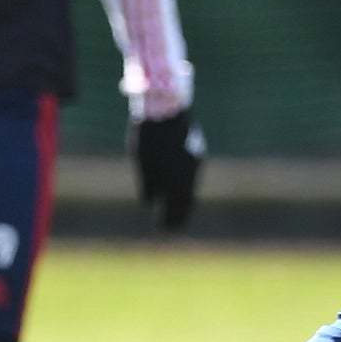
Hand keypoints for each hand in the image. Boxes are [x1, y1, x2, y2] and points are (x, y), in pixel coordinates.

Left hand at [128, 108, 204, 230]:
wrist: (167, 111)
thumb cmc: (150, 139)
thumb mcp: (144, 166)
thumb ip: (148, 187)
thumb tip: (150, 202)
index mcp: (177, 184)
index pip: (174, 212)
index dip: (167, 223)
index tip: (163, 230)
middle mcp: (190, 178)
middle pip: (185, 204)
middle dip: (178, 216)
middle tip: (172, 226)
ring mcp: (195, 165)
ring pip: (190, 189)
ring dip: (183, 201)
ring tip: (175, 208)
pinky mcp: (196, 153)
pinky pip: (191, 176)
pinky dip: (185, 185)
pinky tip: (178, 186)